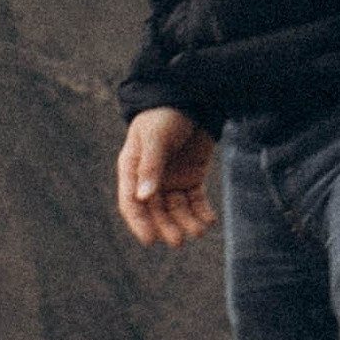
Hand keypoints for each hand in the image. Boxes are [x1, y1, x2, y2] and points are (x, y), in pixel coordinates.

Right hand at [118, 110, 217, 246]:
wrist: (192, 97)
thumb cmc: (165, 114)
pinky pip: (194, 201)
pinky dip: (201, 212)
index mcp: (132, 169)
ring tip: (199, 231)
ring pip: (176, 209)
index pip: (130, 202)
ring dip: (185, 222)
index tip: (150, 240)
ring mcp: (171, 179)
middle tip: (178, 241)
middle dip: (166, 227)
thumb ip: (151, 165)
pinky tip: (209, 220)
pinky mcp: (191, 177)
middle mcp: (149, 179)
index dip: (139, 223)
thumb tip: (143, 197)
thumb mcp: (156, 137)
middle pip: (155, 211)